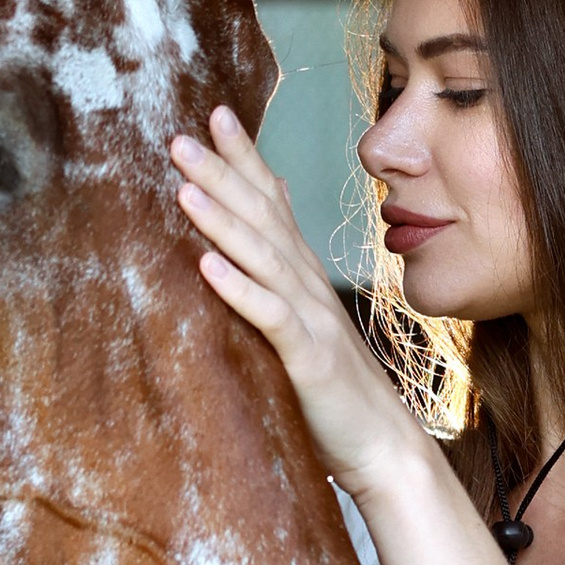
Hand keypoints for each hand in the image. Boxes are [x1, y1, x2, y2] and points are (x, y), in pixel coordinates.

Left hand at [174, 108, 425, 499]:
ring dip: (224, 220)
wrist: (385, 449)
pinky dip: (239, 289)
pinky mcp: (308, 359)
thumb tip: (251, 249)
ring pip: (264, 258)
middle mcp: (308, 288)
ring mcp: (311, 321)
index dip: (245, 159)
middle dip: (223, 174)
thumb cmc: (335, 394)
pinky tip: (207, 265)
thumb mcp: (304, 329)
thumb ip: (281, 285)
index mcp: (303, 279)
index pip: (273, 205)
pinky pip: (271, 318)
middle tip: (179, 136)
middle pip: (263, 218)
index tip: (216, 115)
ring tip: (184, 186)